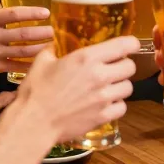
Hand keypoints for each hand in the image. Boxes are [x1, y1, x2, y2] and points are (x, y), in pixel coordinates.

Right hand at [0, 5, 52, 82]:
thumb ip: (3, 17)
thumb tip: (29, 10)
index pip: (13, 13)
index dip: (31, 12)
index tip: (46, 12)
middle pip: (22, 33)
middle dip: (41, 32)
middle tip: (54, 30)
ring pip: (23, 50)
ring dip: (40, 47)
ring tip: (53, 44)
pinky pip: (18, 65)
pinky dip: (31, 63)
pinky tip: (42, 60)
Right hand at [16, 37, 137, 144]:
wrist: (33, 122)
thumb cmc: (35, 90)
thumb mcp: (42, 61)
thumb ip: (54, 48)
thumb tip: (57, 41)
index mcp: (87, 58)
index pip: (124, 45)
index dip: (130, 44)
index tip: (129, 45)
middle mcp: (100, 76)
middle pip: (130, 67)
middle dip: (123, 65)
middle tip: (113, 68)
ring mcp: (104, 98)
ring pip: (128, 87)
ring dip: (120, 85)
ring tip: (109, 87)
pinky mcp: (103, 116)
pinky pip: (122, 107)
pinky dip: (116, 105)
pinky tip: (105, 104)